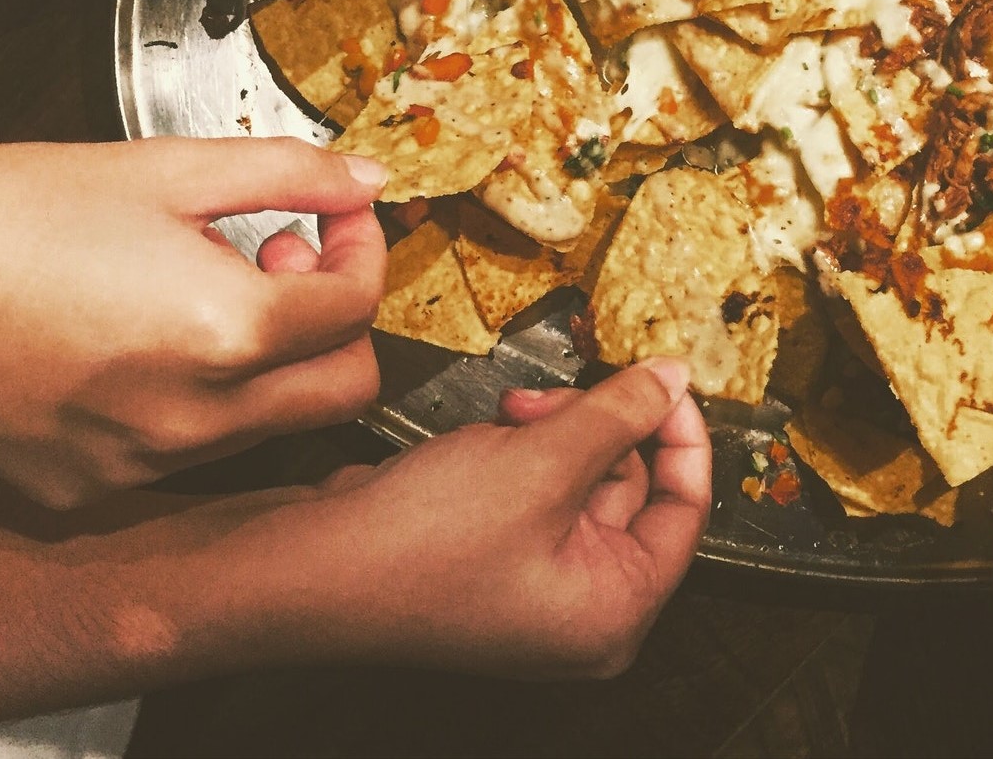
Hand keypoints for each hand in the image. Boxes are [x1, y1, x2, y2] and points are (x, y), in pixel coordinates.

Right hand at [0, 138, 387, 506]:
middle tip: (285, 257)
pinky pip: (182, 455)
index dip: (363, 248)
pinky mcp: (83, 492)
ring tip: (200, 284)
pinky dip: (193, 400)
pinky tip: (139, 338)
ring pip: (268, 428)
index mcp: (224, 333)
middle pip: (343, 392)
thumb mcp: (166, 168)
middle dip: (338, 322)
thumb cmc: (1, 210)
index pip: (357, 308)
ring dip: (268, 359)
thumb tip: (367, 181)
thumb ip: (290, 174)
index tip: (340, 216)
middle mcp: (190, 422)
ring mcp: (136, 469)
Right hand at [261, 360, 711, 677]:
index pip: (686, 509)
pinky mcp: (495, 561)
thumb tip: (672, 380)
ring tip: (508, 418)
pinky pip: (537, 489)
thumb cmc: (417, 545)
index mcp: (614, 612)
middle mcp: (581, 611)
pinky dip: (520, 452)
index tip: (667, 380)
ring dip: (553, 432)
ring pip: (581, 478)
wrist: (306, 566)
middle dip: (596, 426)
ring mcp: (535, 588)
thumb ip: (620, 414)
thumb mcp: (542, 460)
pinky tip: (485, 439)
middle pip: (632, 488)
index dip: (681, 434)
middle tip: (554, 397)